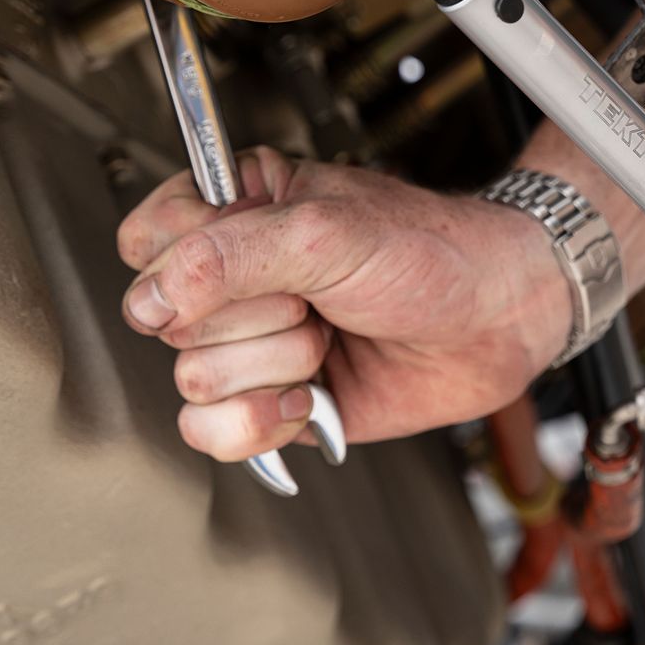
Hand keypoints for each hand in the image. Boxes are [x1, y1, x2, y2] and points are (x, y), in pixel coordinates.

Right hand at [116, 148, 571, 460]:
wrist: (497, 319)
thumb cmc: (432, 254)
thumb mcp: (328, 231)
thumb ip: (230, 254)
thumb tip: (153, 292)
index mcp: (238, 211)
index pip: (146, 242)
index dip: (186, 265)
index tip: (254, 263)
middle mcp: (236, 279)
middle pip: (168, 319)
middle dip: (256, 317)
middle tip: (317, 300)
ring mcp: (254, 344)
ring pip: (192, 379)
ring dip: (276, 366)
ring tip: (329, 340)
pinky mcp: (274, 402)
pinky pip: (212, 433)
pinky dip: (262, 424)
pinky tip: (309, 400)